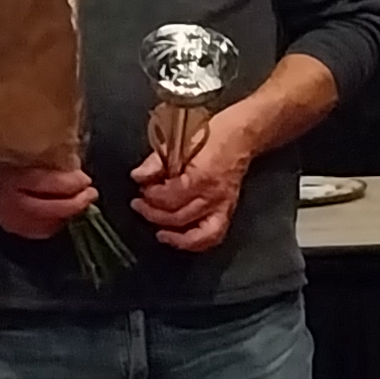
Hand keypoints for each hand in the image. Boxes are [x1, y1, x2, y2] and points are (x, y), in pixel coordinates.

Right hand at [0, 160, 97, 242]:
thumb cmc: (9, 156)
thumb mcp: (28, 151)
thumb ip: (52, 159)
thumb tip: (77, 167)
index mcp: (10, 177)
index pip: (44, 185)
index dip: (70, 183)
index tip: (86, 179)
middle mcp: (7, 202)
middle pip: (48, 209)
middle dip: (75, 203)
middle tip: (91, 194)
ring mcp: (9, 219)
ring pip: (47, 224)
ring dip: (68, 214)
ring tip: (81, 202)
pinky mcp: (13, 228)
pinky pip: (41, 231)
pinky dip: (57, 222)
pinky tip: (65, 213)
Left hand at [129, 113, 252, 251]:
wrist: (241, 136)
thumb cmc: (211, 135)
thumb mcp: (179, 142)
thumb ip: (157, 162)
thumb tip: (138, 176)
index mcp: (202, 177)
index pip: (170, 198)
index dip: (151, 196)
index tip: (141, 189)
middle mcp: (214, 196)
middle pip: (178, 217)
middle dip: (153, 213)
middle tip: (139, 205)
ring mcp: (222, 206)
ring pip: (194, 233)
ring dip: (171, 233)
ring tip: (156, 228)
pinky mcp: (227, 212)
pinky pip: (211, 237)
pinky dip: (193, 243)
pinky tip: (177, 239)